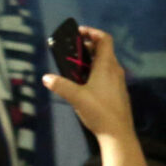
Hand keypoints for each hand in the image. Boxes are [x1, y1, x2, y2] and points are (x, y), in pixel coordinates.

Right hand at [39, 26, 135, 140]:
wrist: (118, 133)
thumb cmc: (99, 111)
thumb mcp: (76, 97)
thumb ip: (60, 85)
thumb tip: (46, 78)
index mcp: (107, 65)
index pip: (104, 39)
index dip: (92, 32)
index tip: (79, 33)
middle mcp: (115, 70)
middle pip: (104, 50)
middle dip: (88, 47)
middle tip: (72, 52)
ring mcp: (119, 81)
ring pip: (106, 63)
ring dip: (91, 61)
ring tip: (75, 68)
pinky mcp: (118, 92)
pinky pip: (107, 74)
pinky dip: (96, 72)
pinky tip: (85, 85)